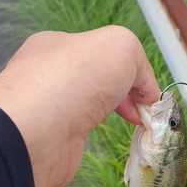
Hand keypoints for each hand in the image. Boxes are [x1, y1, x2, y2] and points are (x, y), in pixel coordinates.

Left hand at [0, 26, 159, 186]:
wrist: (37, 133)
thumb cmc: (77, 79)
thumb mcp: (121, 48)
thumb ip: (139, 63)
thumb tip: (146, 94)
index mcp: (58, 46)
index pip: (100, 54)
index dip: (130, 72)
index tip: (149, 96)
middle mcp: (48, 75)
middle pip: (94, 81)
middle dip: (124, 95)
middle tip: (143, 114)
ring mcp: (45, 109)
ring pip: (86, 107)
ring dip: (110, 113)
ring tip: (133, 126)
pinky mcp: (47, 141)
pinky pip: (77, 132)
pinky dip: (95, 135)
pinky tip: (103, 137)